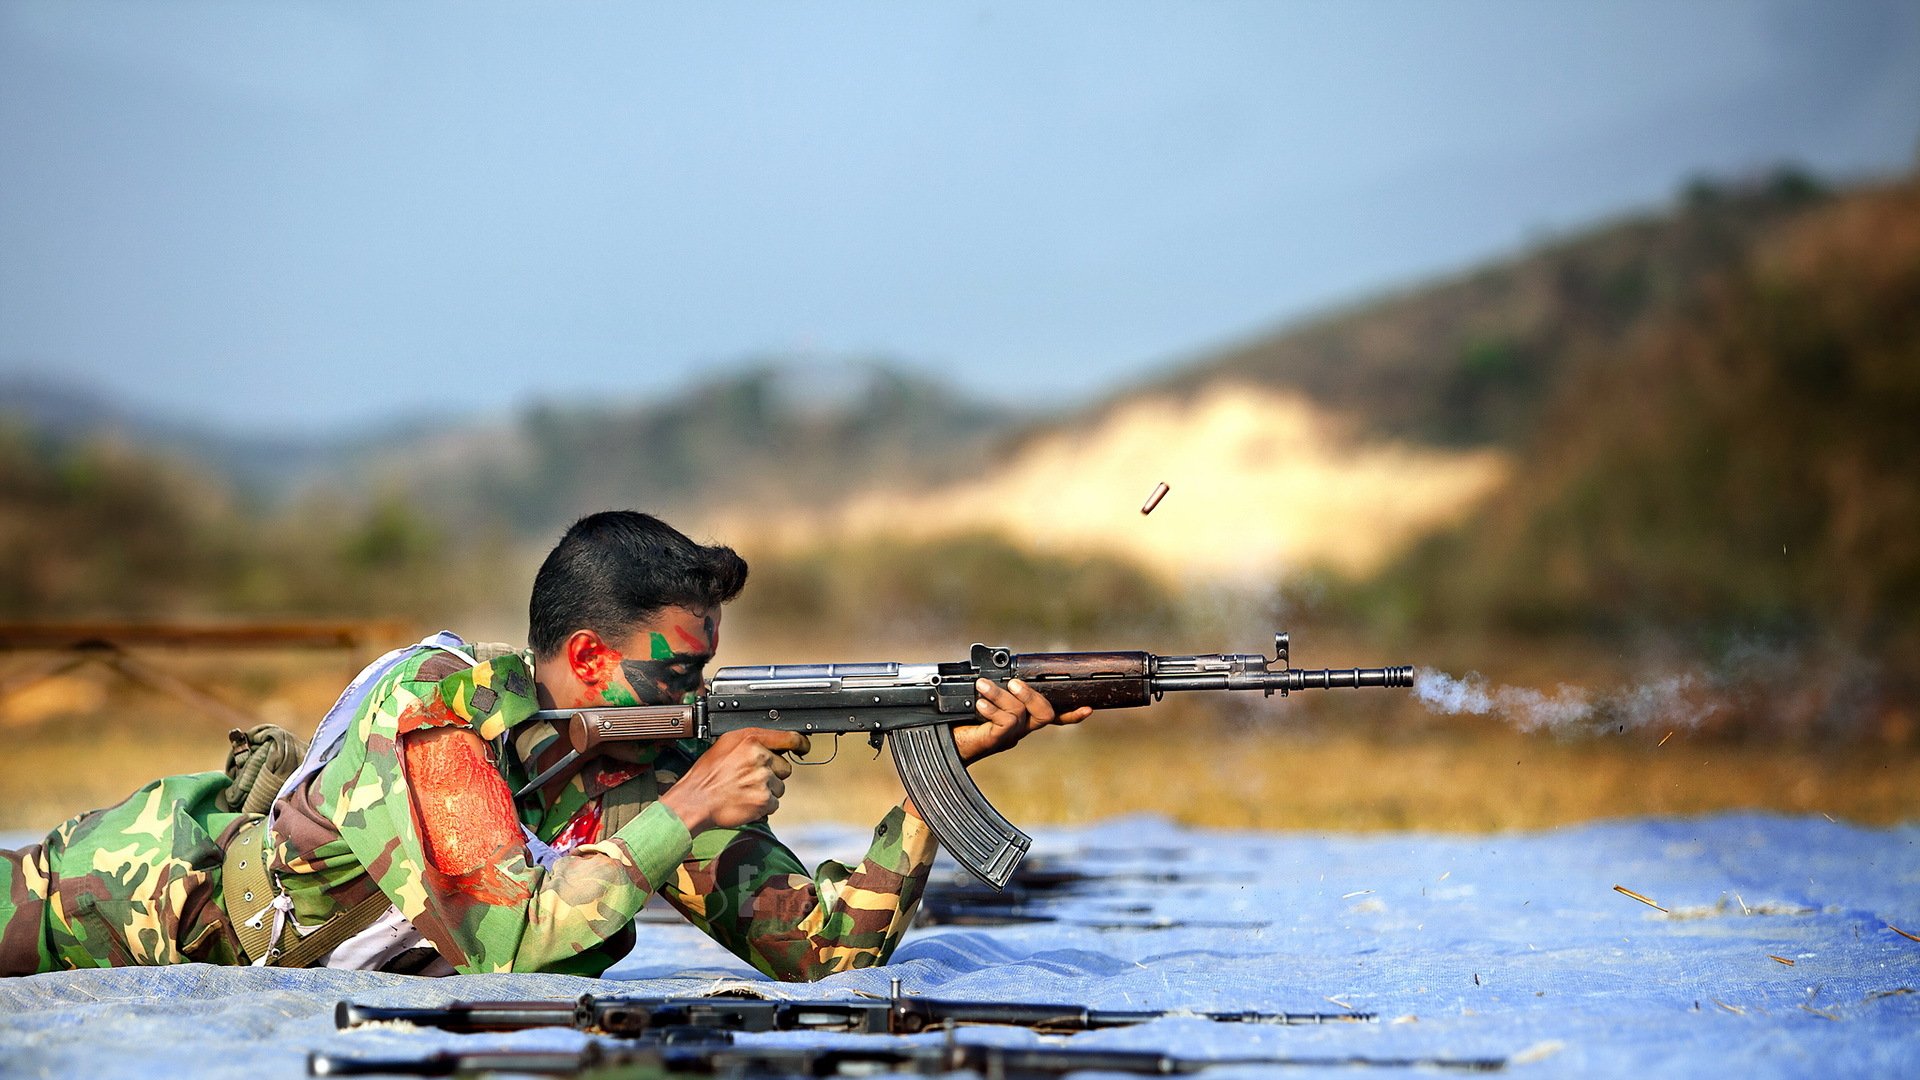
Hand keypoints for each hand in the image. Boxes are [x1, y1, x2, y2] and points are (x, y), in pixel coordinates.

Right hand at [660, 728, 810, 832]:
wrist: (695, 800)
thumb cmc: (706, 774)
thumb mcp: (725, 745)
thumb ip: (751, 742)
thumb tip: (772, 745)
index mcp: (751, 739)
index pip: (790, 738)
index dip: (801, 744)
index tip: (803, 748)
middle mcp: (760, 756)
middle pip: (785, 767)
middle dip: (772, 775)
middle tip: (749, 779)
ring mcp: (763, 778)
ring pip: (780, 787)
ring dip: (767, 792)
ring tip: (745, 791)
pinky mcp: (764, 799)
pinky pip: (774, 804)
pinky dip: (763, 806)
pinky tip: (746, 802)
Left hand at [951, 679, 1093, 764]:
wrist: (940, 744)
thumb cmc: (955, 720)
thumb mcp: (976, 698)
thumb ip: (991, 687)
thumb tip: (992, 668)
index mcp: (1019, 719)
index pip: (1053, 716)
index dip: (1072, 714)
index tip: (1088, 708)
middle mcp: (1019, 729)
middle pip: (1046, 714)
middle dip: (1033, 694)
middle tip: (1013, 683)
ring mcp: (1009, 737)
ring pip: (1021, 713)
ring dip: (1001, 695)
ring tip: (981, 686)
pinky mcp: (995, 741)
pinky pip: (1005, 722)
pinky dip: (993, 708)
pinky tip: (979, 704)